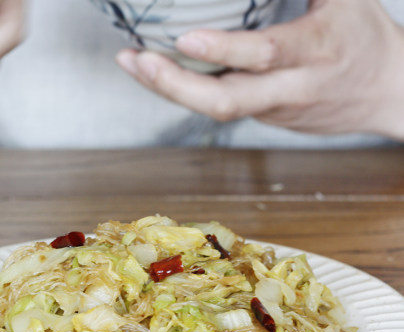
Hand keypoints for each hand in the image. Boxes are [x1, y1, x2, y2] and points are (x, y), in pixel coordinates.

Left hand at [115, 0, 403, 139]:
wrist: (387, 93)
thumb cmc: (363, 36)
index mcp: (316, 50)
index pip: (265, 54)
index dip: (223, 49)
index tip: (184, 38)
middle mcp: (291, 87)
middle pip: (226, 101)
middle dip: (174, 85)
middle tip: (137, 60)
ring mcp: (274, 108)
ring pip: (214, 108)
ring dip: (167, 88)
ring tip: (131, 62)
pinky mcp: (264, 117)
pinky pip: (218, 105)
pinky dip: (184, 90)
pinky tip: (155, 71)